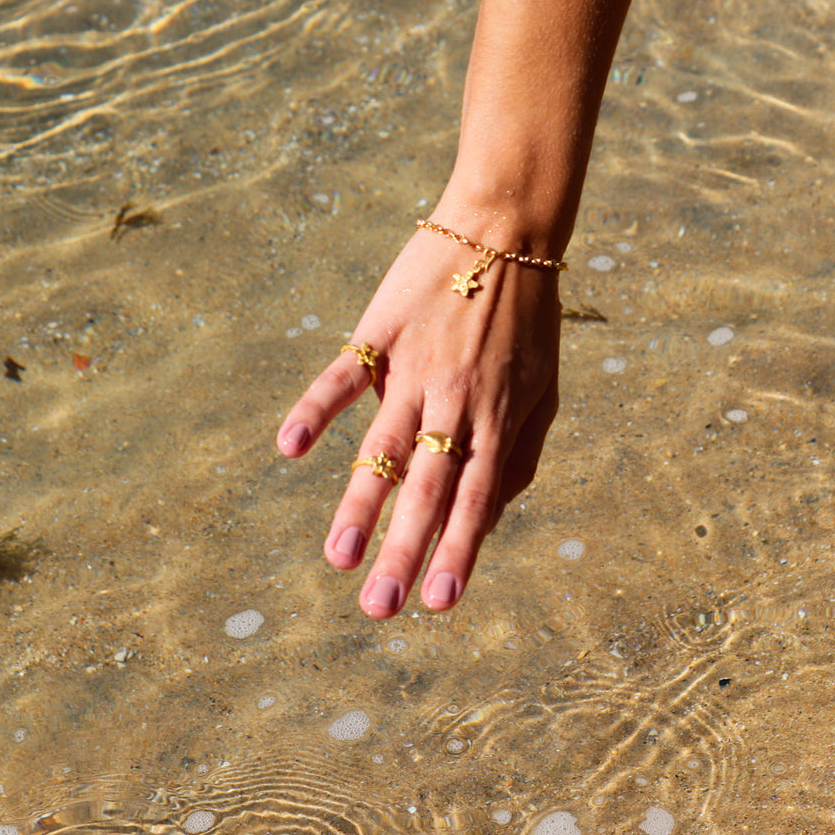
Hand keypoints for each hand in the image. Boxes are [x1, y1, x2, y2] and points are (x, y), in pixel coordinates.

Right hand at [276, 220, 561, 617]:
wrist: (505, 227)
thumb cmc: (529, 319)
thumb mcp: (546, 389)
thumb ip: (520, 454)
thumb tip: (491, 515)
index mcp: (499, 418)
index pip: (477, 500)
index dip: (457, 553)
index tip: (438, 604)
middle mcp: (456, 400)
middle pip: (429, 487)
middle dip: (403, 550)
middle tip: (378, 608)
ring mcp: (415, 368)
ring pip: (384, 445)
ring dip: (361, 503)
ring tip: (337, 558)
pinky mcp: (380, 333)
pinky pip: (343, 377)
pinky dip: (315, 410)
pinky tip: (289, 447)